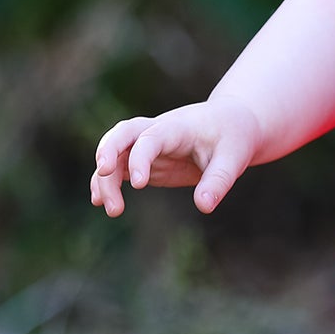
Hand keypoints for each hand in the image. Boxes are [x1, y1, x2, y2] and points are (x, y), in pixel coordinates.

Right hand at [90, 94, 262, 216]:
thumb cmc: (233, 137)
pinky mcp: (147, 161)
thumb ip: (218, 180)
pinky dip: (106, 183)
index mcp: (178, 127)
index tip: (138, 184)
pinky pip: (119, 169)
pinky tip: (100, 202)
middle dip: (108, 152)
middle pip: (122, 134)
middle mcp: (157, 131)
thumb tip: (204, 206)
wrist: (232, 124)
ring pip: (115, 153)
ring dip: (106, 178)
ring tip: (113, 210)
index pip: (151, 137)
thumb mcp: (234, 157)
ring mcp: (148, 145)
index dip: (140, 158)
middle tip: (103, 174)